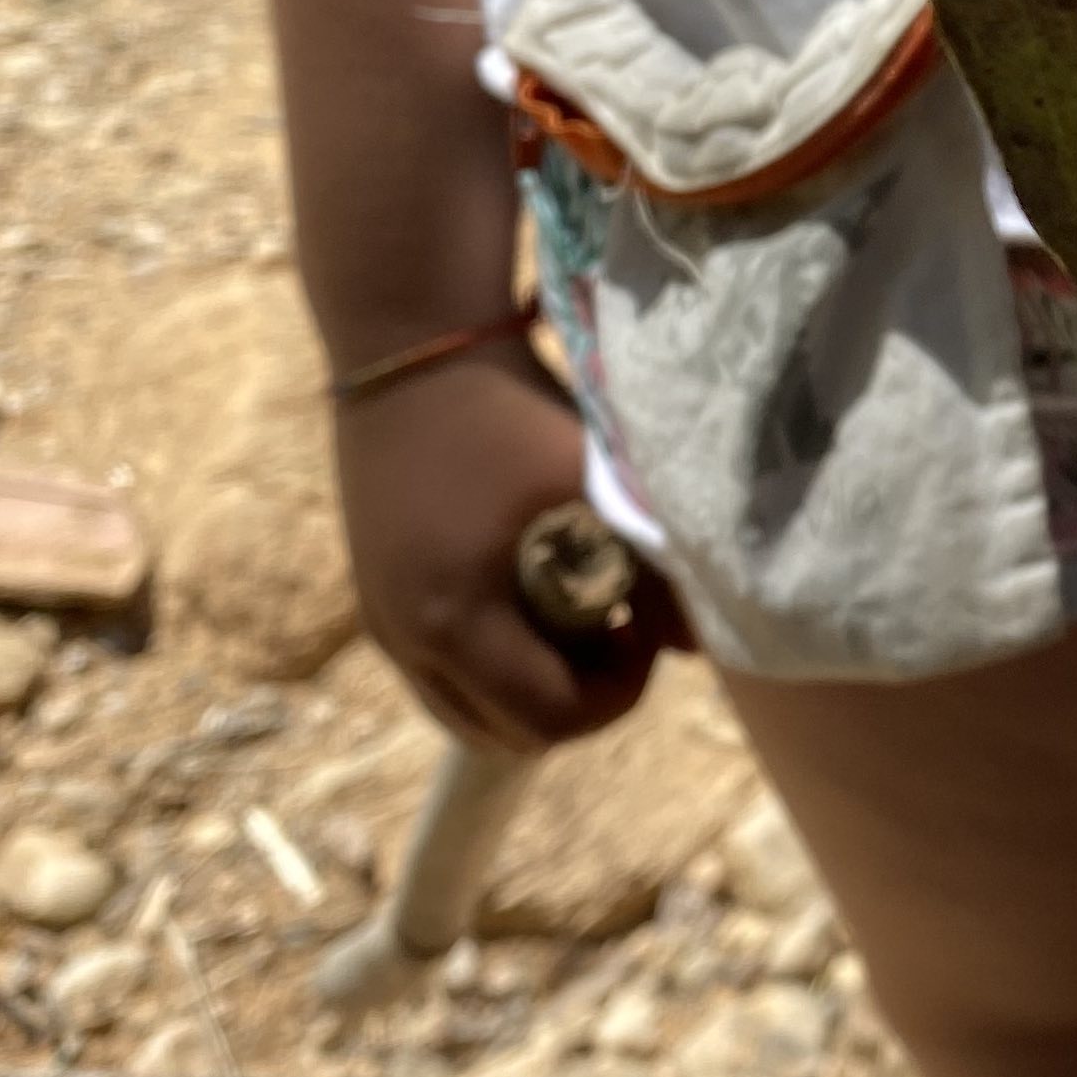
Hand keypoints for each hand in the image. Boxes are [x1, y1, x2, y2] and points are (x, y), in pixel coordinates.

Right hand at [332, 348, 682, 751]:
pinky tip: (526, 599)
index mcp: (458, 618)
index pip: (551, 719)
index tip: (640, 630)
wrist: (409, 341)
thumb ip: (655, 563)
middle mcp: (407, 638)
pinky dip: (489, 666)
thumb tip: (702, 641)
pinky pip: (437, 677)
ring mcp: (381, 623)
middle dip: (575, 700)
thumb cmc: (510, 406)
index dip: (617, 694)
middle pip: (506, 735)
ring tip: (572, 618)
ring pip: (465, 714)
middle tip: (614, 632)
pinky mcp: (374, 600)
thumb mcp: (593, 481)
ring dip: (528, 691)